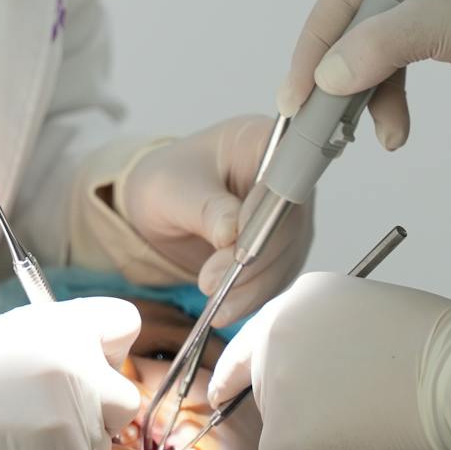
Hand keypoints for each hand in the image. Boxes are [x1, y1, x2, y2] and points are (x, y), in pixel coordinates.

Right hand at [0, 299, 179, 449]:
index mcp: (59, 325)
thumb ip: (49, 342)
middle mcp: (76, 368)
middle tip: (43, 421)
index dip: (108, 347)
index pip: (125, 326)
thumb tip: (89, 356)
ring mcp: (73, 423)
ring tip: (18, 449)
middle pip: (125, 397)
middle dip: (96, 411)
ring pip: (107, 445)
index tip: (87, 363)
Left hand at [118, 116, 314, 324]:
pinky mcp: (282, 248)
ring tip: (217, 304)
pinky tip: (228, 307)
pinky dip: (253, 294)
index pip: (282, 176)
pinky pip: (277, 275)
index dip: (265, 212)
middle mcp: (284, 178)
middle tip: (213, 282)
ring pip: (286, 255)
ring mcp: (288, 216)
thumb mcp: (173, 188)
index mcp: (261, 142)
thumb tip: (232, 234)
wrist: (161, 205)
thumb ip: (204, 207)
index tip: (235, 242)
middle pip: (289, 222)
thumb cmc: (167, 181)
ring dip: (253, 284)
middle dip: (253, 257)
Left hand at [207, 272, 450, 449]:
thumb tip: (323, 386)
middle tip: (362, 429)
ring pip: (281, 435)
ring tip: (380, 439)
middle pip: (268, 392)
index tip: (223, 395)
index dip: (241, 373)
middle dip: (308, 420)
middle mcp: (278, 330)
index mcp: (305, 297)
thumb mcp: (379, 324)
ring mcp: (276, 381)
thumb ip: (338, 344)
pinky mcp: (282, 435)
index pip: (257, 338)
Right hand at [277, 0, 450, 149]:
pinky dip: (399, 87)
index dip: (311, 52)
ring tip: (383, 135)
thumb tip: (325, 79)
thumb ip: (378, 48)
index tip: (294, 102)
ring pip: (381, 42)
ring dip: (375, 92)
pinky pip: (408, 51)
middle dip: (344, 79)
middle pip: (355, 22)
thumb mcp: (445, 24)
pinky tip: (398, 123)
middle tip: (326, 127)